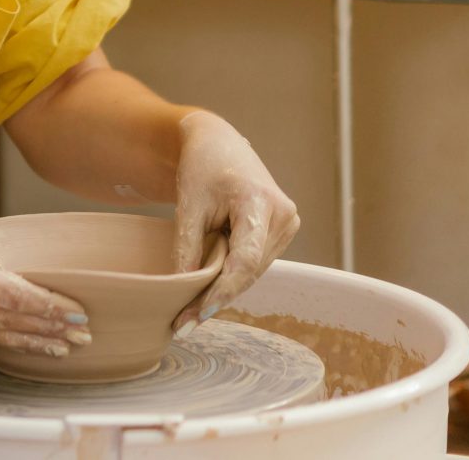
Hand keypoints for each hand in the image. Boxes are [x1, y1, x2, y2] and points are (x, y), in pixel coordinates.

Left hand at [170, 111, 299, 332]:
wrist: (217, 144)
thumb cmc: (200, 168)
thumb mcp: (187, 204)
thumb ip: (186, 245)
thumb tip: (181, 287)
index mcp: (261, 202)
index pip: (245, 259)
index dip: (222, 290)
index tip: (198, 313)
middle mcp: (283, 215)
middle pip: (250, 270)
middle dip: (217, 296)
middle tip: (183, 323)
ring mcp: (287, 224)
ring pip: (253, 271)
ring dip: (225, 289)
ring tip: (189, 311)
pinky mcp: (281, 230)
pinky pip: (255, 262)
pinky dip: (233, 276)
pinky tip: (208, 290)